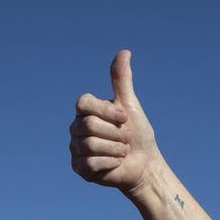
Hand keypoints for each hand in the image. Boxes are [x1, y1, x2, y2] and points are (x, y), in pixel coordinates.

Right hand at [69, 50, 158, 194]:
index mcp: (86, 111)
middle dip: (116, 134)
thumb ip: (122, 80)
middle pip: (89, 125)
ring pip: (90, 145)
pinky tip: (116, 163)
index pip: (84, 103)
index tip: (125, 118)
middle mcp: (76, 128)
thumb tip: (124, 51)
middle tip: (126, 139)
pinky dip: (109, 162)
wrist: (144, 163)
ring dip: (115, 149)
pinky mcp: (79, 168)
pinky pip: (89, 163)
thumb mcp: (130, 104)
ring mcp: (75, 148)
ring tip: (122, 151)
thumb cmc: (137, 133)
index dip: (107, 112)